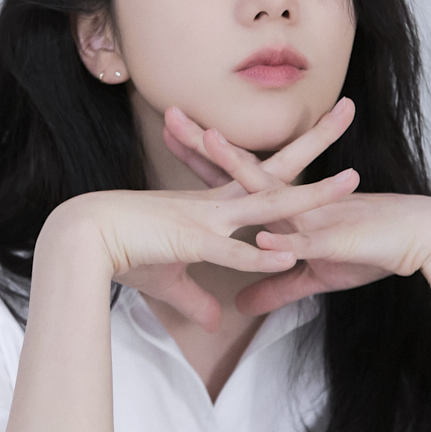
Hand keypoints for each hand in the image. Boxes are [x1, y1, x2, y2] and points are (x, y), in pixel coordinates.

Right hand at [44, 170, 360, 331]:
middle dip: (315, 141)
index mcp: (212, 206)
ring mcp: (205, 219)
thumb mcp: (167, 280)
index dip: (293, 159)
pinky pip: (232, 250)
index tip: (322, 139)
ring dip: (309, 196)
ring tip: (348, 182)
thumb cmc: (120, 253)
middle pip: (276, 169)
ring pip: (269, 204)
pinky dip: (259, 254)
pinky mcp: (190, 242)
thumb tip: (213, 320)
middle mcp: (215, 204)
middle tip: (348, 111)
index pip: (261, 175)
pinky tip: (287, 258)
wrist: (82, 238)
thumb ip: (195, 298)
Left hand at [162, 100, 430, 315]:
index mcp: (287, 205)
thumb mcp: (312, 275)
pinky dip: (284, 243)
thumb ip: (275, 286)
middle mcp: (295, 202)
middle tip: (172, 116)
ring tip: (211, 146)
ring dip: (241, 171)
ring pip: (270, 191)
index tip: (170, 132)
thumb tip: (242, 305)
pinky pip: (305, 244)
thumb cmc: (370, 250)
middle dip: (206, 145)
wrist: (421, 239)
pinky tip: (262, 239)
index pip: (236, 177)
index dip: (202, 157)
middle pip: (242, 170)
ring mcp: (313, 219)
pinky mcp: (334, 243)